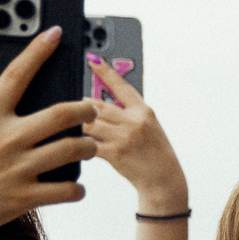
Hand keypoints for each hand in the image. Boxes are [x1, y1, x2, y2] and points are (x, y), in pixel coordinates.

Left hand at [84, 56, 187, 210]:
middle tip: (74, 106)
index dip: (105, 71)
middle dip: (83, 106)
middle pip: (98, 105)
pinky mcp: (115, 153)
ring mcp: (124, 136)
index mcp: (144, 111)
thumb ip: (129, 113)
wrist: (164, 180)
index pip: (121, 85)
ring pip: (89, 122)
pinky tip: (78, 147)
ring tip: (74, 128)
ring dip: (79, 125)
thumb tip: (101, 105)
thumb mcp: (150, 127)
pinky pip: (89, 143)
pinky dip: (80, 144)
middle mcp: (135, 121)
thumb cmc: (155, 153)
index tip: (92, 59)